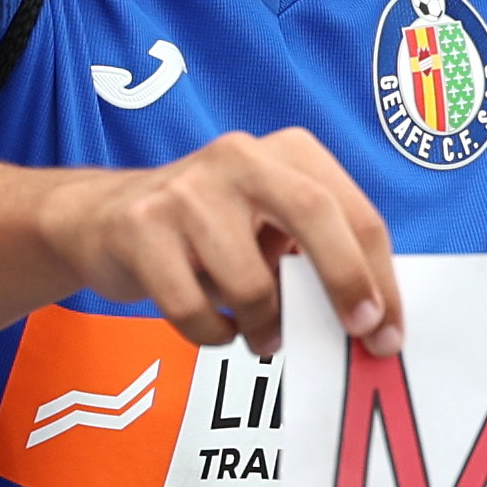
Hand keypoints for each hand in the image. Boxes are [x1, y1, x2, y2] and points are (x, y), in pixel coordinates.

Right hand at [35, 126, 404, 353]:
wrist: (100, 218)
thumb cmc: (207, 231)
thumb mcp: (269, 223)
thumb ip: (317, 254)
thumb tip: (373, 320)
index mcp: (286, 151)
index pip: (351, 210)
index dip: (377, 275)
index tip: (386, 329)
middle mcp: (239, 158)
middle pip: (314, 216)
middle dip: (345, 281)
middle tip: (358, 334)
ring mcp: (186, 190)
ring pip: (250, 282)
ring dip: (264, 327)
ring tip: (260, 332)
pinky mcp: (141, 227)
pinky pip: (194, 309)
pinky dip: (213, 334)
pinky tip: (214, 324)